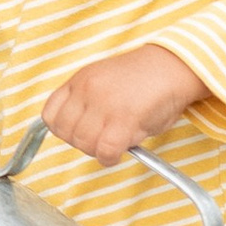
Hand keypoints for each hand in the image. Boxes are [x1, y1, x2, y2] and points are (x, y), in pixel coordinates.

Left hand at [39, 42, 206, 167]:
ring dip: (97, 151)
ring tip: (115, 143)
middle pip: (65, 133)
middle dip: (82, 143)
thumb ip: (88, 106)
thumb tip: (80, 136)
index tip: (79, 133)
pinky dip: (110, 158)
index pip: (50, 114)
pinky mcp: (124, 119)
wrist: (175, 67)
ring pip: (84, 143)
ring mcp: (104, 104)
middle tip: (101, 141)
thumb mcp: (105, 82)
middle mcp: (87, 90)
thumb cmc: (145, 80)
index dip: (63, 130)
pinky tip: (120, 152)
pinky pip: (105, 150)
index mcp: (79, 80)